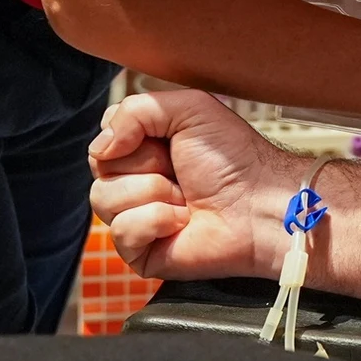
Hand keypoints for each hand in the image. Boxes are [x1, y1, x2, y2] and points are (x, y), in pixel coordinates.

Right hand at [87, 91, 298, 279]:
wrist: (260, 202)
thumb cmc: (234, 157)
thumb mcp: (189, 109)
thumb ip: (136, 110)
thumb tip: (99, 148)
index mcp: (143, 149)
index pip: (103, 137)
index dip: (131, 134)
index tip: (168, 140)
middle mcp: (134, 182)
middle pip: (99, 166)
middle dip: (147, 162)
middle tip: (181, 170)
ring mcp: (135, 218)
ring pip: (103, 198)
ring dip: (154, 192)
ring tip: (186, 198)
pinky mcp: (140, 252)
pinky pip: (122, 231)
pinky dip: (157, 220)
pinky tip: (183, 222)